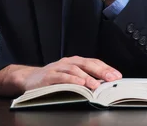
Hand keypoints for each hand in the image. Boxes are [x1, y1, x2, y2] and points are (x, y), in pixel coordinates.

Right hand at [0, 56, 121, 95]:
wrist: (29, 79)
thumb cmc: (52, 79)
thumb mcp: (70, 77)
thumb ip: (85, 78)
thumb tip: (104, 85)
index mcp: (75, 62)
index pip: (94, 62)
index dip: (106, 68)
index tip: (117, 76)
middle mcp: (67, 62)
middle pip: (87, 64)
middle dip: (101, 71)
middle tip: (112, 78)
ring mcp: (58, 68)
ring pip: (75, 70)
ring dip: (87, 77)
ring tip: (96, 84)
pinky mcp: (49, 76)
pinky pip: (61, 77)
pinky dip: (71, 80)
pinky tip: (79, 83)